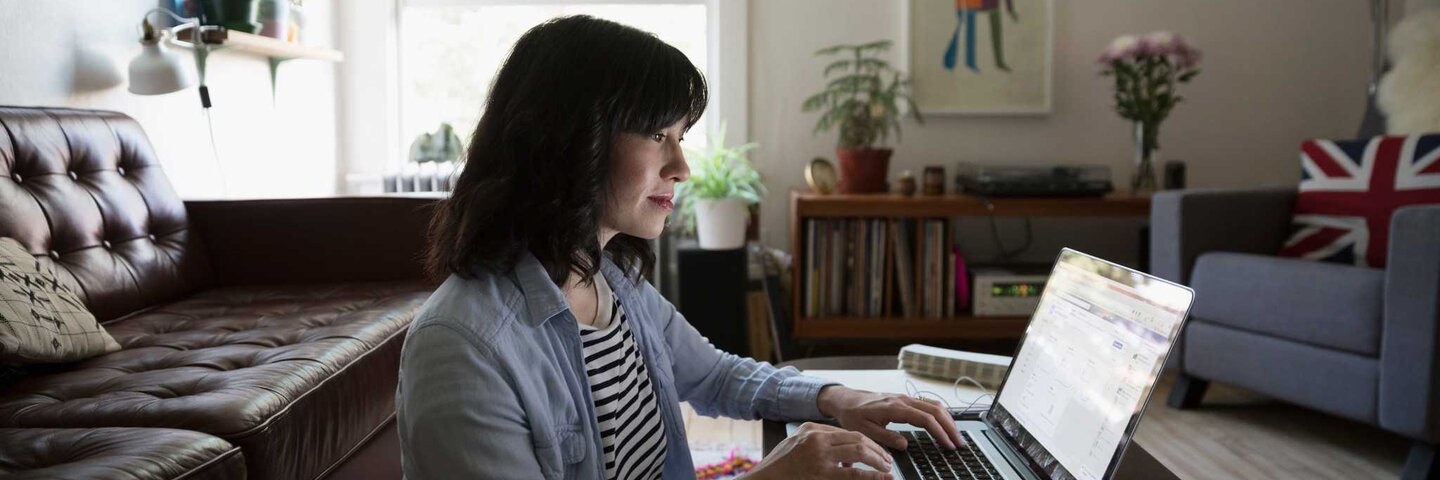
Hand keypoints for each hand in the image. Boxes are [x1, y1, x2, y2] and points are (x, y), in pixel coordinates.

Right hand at [745, 422, 893, 479]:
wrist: (765, 479)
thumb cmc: (780, 465)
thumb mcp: (796, 444)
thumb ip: (819, 442)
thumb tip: (844, 451)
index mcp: (811, 429)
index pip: (847, 432)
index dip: (866, 441)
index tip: (876, 450)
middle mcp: (817, 439)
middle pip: (856, 438)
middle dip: (876, 449)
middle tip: (887, 459)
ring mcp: (819, 456)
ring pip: (858, 452)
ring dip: (877, 459)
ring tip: (887, 467)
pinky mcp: (821, 474)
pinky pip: (852, 474)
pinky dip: (871, 476)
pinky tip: (882, 478)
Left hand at [817, 386, 965, 450]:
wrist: (846, 400)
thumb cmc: (853, 415)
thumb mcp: (864, 431)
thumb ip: (885, 437)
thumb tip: (904, 444)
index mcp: (894, 408)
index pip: (925, 419)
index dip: (940, 432)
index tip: (948, 445)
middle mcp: (903, 400)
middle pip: (935, 410)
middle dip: (950, 427)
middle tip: (959, 443)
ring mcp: (905, 398)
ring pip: (934, 404)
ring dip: (948, 419)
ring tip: (956, 435)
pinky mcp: (905, 399)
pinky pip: (928, 403)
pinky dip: (940, 414)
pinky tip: (945, 423)